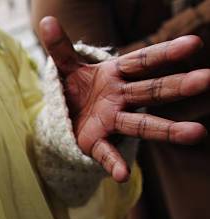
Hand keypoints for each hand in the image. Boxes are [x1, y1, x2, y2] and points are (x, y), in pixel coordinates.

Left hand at [38, 16, 209, 181]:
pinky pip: (107, 153)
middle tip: (206, 80)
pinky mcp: (95, 142)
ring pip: (142, 124)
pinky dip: (114, 164)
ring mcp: (111, 121)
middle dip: (177, 86)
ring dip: (167, 129)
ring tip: (197, 134)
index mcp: (116, 75)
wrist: (66, 115)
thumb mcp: (66, 66)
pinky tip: (122, 176)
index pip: (143, 62)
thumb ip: (60, 46)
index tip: (192, 44)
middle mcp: (121, 98)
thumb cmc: (75, 87)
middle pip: (152, 91)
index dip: (165, 53)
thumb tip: (47, 20)